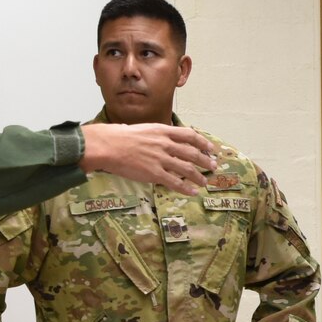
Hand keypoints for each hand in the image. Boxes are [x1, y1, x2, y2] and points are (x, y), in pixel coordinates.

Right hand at [79, 122, 215, 193]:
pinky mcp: (154, 173)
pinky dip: (186, 188)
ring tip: (205, 182)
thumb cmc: (120, 137)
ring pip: (187, 169)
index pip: (189, 135)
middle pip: (192, 153)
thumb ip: (157, 135)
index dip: (202, 142)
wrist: (107, 145)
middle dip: (205, 161)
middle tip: (213, 166)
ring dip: (198, 176)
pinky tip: (193, 192)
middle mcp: (165, 144)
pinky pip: (175, 182)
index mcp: (162, 131)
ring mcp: (160, 159)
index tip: (210, 148)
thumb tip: (165, 140)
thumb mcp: (143, 129)